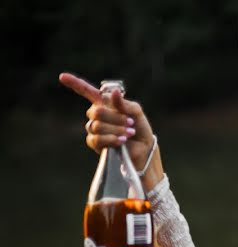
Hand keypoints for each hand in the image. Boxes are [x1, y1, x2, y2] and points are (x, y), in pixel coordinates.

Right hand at [58, 72, 162, 188]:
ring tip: (130, 133)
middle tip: (130, 123)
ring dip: (116, 129)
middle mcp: (96, 115)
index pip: (86, 91)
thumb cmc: (139, 127)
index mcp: (104, 103)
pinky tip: (121, 140)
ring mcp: (94, 129)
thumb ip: (124, 104)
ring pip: (97, 126)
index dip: (74, 83)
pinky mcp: (95, 143)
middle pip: (97, 112)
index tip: (62, 76)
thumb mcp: (136, 112)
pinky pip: (97, 139)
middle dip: (116, 118)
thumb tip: (114, 92)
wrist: (143, 147)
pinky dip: (111, 139)